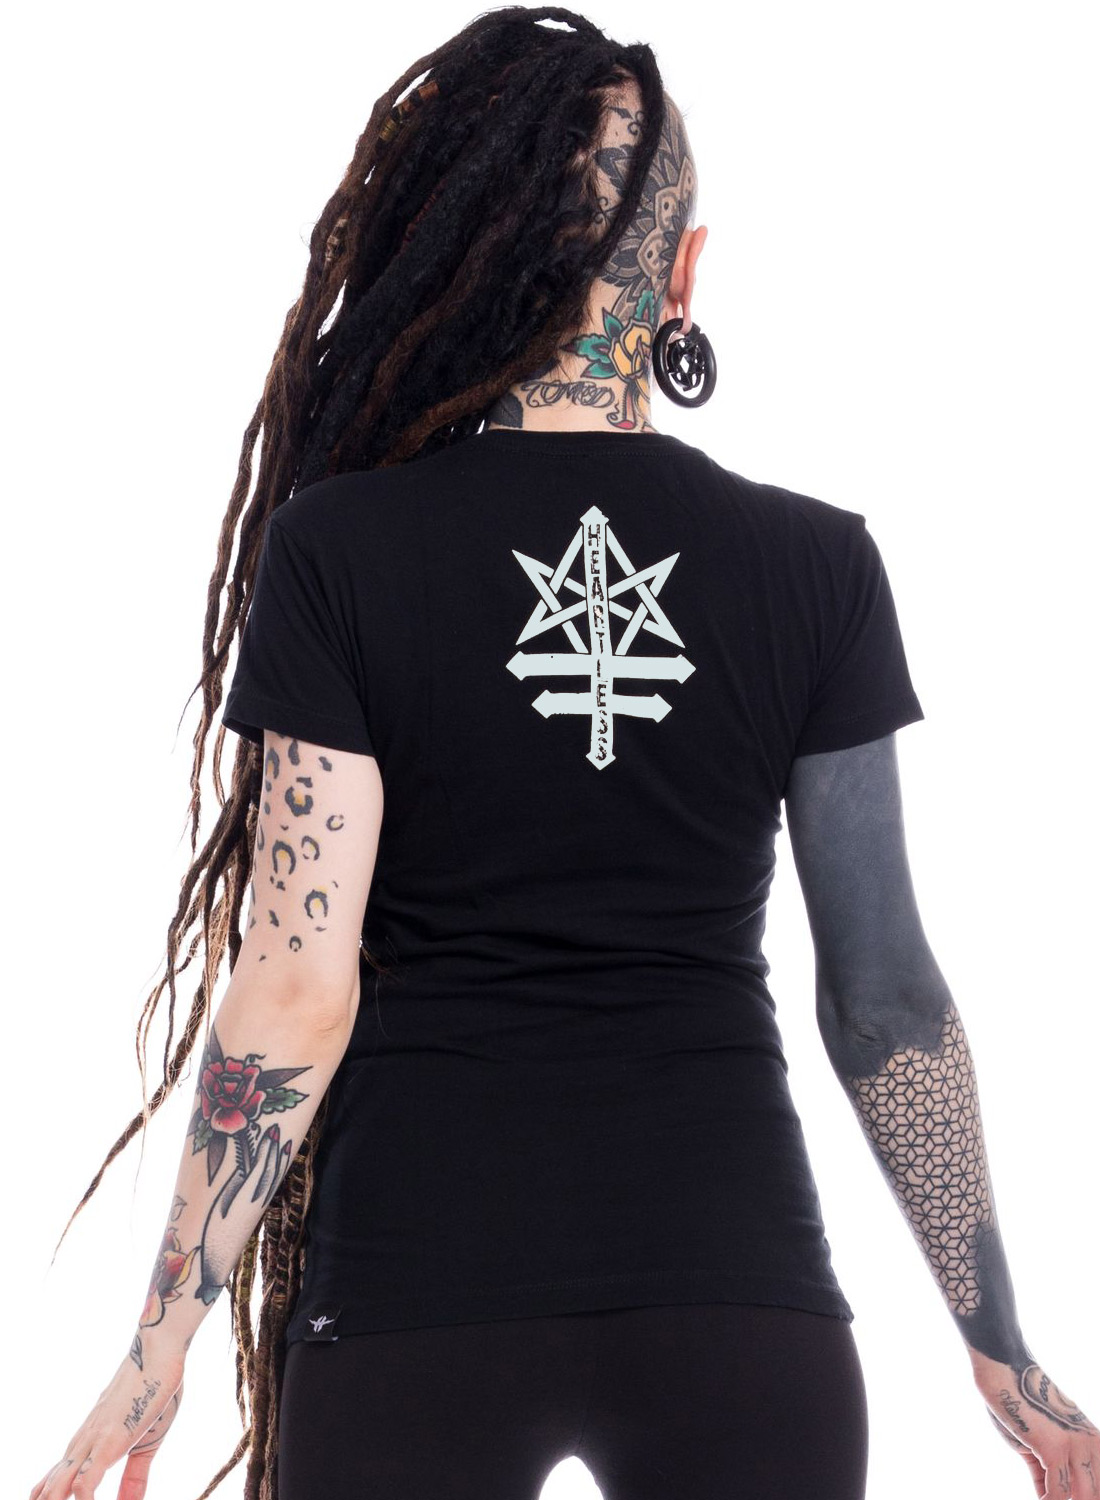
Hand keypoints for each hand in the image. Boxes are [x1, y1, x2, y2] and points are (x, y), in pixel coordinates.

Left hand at [28, 1339, 184, 1498]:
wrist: (157, 1353)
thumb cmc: (154, 1392)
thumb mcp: (147, 1443)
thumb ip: (135, 1476)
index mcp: (86, 1444)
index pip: (53, 1482)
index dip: (47, 1498)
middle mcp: (81, 1445)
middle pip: (46, 1490)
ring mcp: (91, 1443)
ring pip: (54, 1489)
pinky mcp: (106, 1442)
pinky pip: (83, 1485)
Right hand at [971, 1348, 1099, 1498]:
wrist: (1005, 1372)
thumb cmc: (1018, 1403)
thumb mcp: (1039, 1440)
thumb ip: (1047, 1470)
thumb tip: (1047, 1498)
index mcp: (1094, 1440)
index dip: (1088, 1494)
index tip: (1073, 1496)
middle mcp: (1092, 1443)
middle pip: (1096, 1492)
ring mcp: (1076, 1446)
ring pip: (1084, 1497)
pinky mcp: (1055, 1449)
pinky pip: (1056, 1494)